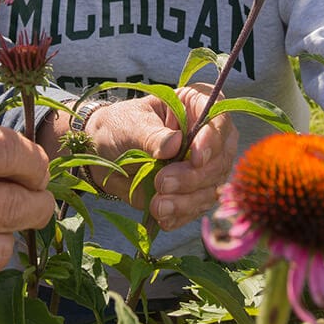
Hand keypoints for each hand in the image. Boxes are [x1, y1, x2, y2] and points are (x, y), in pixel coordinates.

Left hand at [85, 82, 238, 229]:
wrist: (104, 152)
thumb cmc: (120, 126)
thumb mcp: (131, 125)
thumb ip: (153, 135)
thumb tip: (174, 143)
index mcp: (196, 107)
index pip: (219, 121)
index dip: (212, 141)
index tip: (196, 159)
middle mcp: (207, 138)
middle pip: (219, 160)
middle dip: (194, 177)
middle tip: (162, 182)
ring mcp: (202, 167)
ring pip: (211, 188)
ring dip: (187, 201)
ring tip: (158, 206)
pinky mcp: (192, 192)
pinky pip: (196, 208)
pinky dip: (180, 215)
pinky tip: (162, 217)